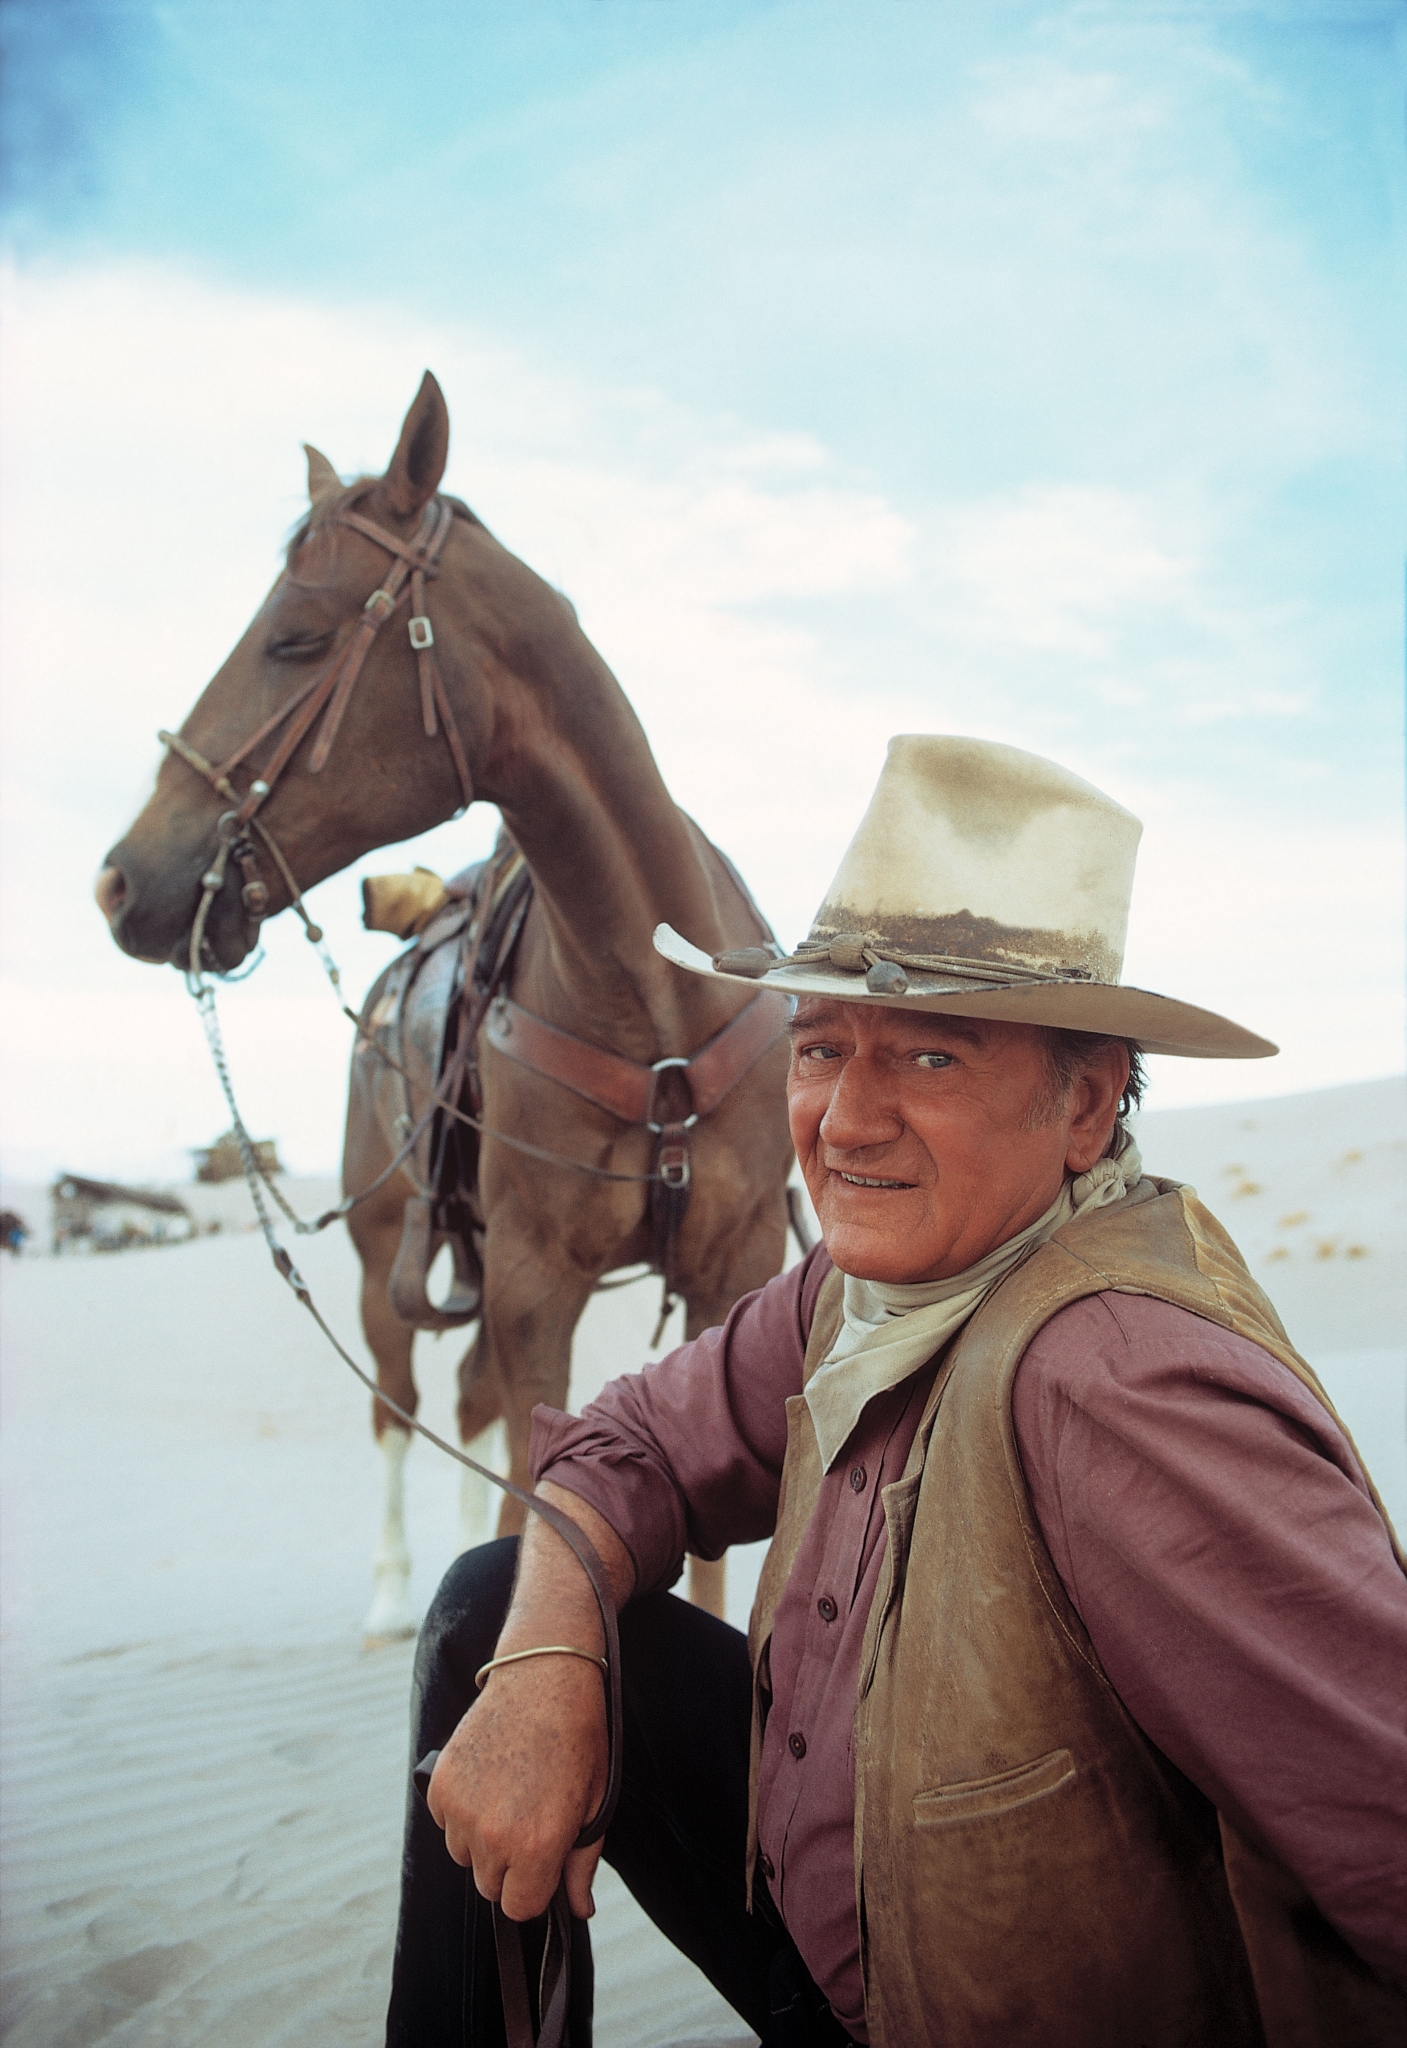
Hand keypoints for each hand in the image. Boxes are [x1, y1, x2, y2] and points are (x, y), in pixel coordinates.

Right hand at [427, 1652, 608, 1920]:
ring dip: (482, 1839)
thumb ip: (582, 1866)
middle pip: (490, 1885)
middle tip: (530, 1818)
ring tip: (509, 1793)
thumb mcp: (595, 1805)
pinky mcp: (440, 1784)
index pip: (521, 1909)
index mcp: (537, 1847)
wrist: (545, 1676)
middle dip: (510, 1865)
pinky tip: (488, 1777)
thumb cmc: (579, 1740)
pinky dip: (461, 1810)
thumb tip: (580, 1911)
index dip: (536, 1887)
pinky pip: (445, 1822)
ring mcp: (462, 1809)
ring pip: (464, 1855)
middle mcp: (493, 1836)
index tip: (545, 1860)